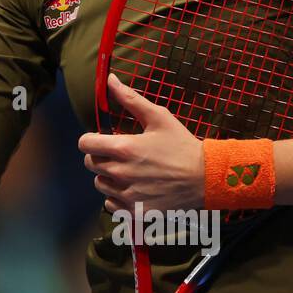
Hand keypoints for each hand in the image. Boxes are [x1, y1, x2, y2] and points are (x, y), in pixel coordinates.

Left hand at [77, 74, 204, 215]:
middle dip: (101, 157)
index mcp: (123, 148)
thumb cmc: (182, 146)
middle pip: (91, 164)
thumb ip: (131, 99)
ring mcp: (127, 195)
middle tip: (120, 156)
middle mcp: (121, 173)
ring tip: (130, 172)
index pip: (84, 144)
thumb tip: (110, 79)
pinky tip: (134, 189)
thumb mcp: (159, 118)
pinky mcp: (135, 212)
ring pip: (100, 184)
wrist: (207, 179)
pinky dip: (117, 198)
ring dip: (109, 178)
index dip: (91, 140)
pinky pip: (110, 205)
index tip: (102, 140)